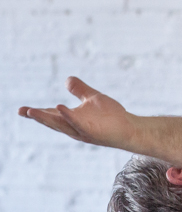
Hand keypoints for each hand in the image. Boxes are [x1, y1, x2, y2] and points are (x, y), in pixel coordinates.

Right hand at [18, 76, 137, 148]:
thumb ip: (79, 90)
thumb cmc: (111, 116)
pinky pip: (78, 123)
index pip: (52, 115)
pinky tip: (60, 107)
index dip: (37, 113)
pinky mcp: (92, 131)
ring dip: (46, 118)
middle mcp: (74, 127)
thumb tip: (67, 79)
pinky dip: (69, 116)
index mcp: (72, 119)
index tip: (22, 110)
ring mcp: (82, 130)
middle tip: (23, 111)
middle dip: (38, 117)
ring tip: (32, 111)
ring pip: (61, 124)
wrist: (129, 128)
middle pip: (52, 122)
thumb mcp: (92, 99)